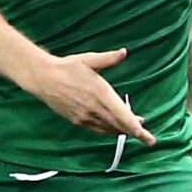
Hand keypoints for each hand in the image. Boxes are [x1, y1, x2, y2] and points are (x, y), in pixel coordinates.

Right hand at [21, 48, 154, 143]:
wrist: (43, 78)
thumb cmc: (67, 67)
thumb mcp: (89, 59)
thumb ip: (109, 59)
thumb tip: (124, 52)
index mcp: (100, 93)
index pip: (122, 114)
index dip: (135, 126)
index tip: (145, 134)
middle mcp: (94, 108)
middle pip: (119, 126)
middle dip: (135, 133)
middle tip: (149, 139)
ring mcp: (85, 117)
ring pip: (109, 129)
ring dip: (123, 131)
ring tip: (136, 130)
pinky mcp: (77, 121)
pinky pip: (98, 130)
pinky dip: (110, 131)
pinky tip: (116, 129)